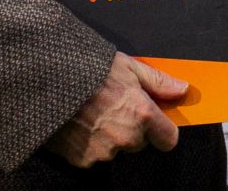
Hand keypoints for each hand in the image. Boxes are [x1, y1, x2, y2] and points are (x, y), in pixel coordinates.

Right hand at [47, 53, 186, 166]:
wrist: (46, 80)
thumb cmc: (87, 69)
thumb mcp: (128, 66)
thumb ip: (158, 82)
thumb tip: (181, 89)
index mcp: (141, 114)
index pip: (168, 139)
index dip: (162, 129)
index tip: (155, 121)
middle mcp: (125, 137)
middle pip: (139, 143)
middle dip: (132, 128)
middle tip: (113, 106)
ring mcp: (103, 151)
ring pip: (115, 148)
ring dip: (109, 136)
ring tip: (92, 111)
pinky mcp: (82, 160)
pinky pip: (93, 155)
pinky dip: (88, 143)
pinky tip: (79, 122)